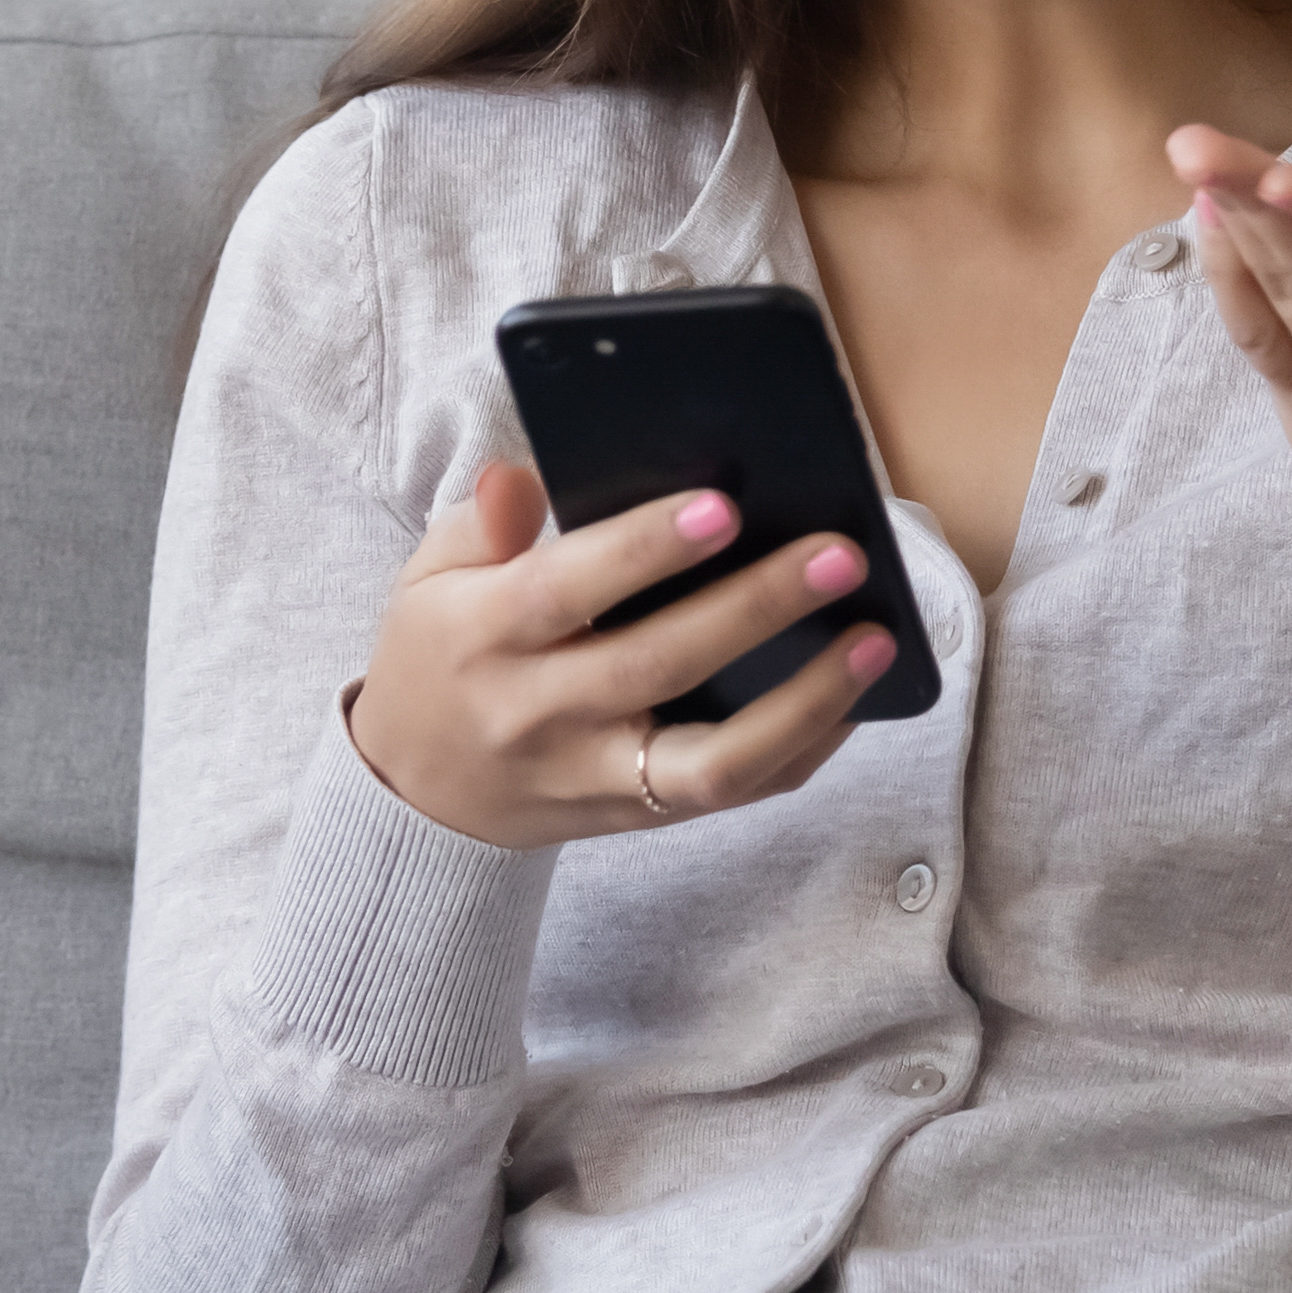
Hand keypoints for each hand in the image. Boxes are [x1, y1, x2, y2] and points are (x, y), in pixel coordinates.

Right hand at [346, 464, 899, 848]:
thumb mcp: (428, 578)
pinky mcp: (638, 816)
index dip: (644, 549)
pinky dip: (800, 749)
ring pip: (710, 762)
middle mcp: (540, 714)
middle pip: (657, 665)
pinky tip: (852, 697)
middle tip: (839, 555)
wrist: (417, 794)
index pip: (568, 588)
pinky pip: (730, 795)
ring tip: (874, 640)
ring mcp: (594, 776)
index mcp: (485, 636)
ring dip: (803, 703)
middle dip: (754, 608)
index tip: (723, 505)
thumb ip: (480, 524)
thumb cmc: (440, 657)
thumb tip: (519, 477)